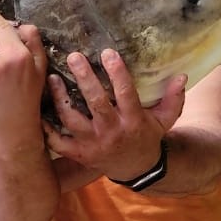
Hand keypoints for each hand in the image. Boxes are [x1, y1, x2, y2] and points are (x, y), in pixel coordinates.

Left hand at [46, 48, 185, 180]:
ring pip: (72, 120)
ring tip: (51, 77)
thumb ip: (174, 98)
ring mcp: (92, 144)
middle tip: (74, 57)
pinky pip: (57, 142)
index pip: (126, 94)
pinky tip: (37, 109)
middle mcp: (112, 132)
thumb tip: (182, 76)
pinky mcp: (78, 153)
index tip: (108, 52)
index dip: (117, 73)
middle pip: (96, 103)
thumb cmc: (147, 136)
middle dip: (84, 79)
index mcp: (133, 121)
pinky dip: (46, 128)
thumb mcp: (166, 120)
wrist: (136, 168)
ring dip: (60, 98)